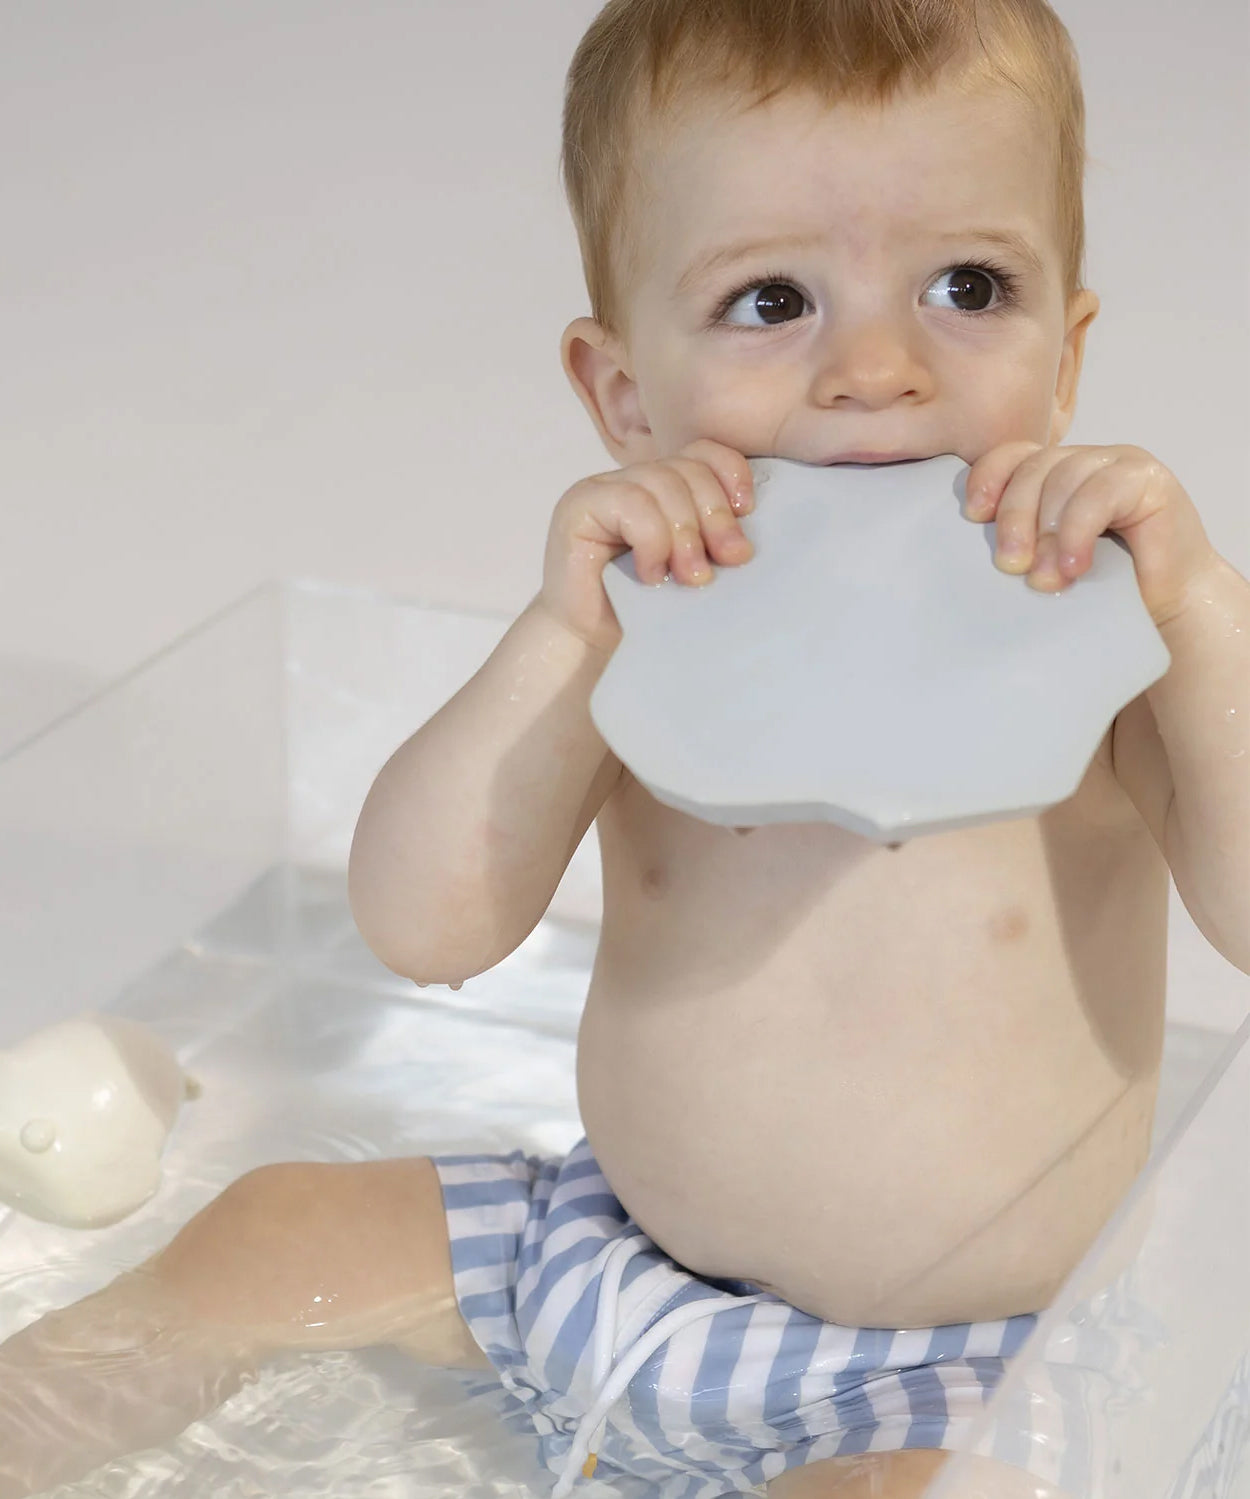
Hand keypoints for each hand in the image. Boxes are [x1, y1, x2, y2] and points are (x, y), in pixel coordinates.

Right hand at [540, 439, 755, 654]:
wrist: (592, 644)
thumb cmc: (643, 613)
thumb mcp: (690, 569)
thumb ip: (712, 541)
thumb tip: (743, 542)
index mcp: (661, 488)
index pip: (702, 453)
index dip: (730, 473)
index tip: (746, 511)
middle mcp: (630, 480)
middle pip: (686, 468)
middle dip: (715, 515)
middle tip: (730, 559)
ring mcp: (600, 489)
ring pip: (661, 482)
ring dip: (685, 534)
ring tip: (691, 578)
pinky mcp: (578, 507)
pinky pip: (632, 504)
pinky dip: (653, 540)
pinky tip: (652, 575)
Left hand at [963, 442, 1218, 625]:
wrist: (1166, 608)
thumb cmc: (1102, 589)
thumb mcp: (1046, 561)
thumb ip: (1019, 543)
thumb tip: (977, 552)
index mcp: (1053, 474)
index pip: (1011, 456)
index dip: (988, 479)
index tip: (974, 516)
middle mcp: (1083, 461)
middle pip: (1033, 468)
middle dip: (1014, 517)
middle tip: (1009, 565)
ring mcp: (1117, 463)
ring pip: (1064, 477)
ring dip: (1047, 532)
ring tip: (1044, 579)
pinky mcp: (1148, 479)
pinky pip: (1100, 494)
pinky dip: (1078, 531)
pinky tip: (1074, 566)